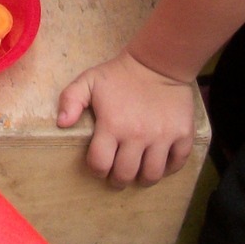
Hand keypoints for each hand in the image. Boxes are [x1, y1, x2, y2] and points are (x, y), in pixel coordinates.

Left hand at [56, 49, 195, 186]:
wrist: (158, 63)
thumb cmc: (119, 75)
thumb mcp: (88, 81)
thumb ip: (70, 100)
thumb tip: (62, 124)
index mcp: (113, 125)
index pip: (100, 164)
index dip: (97, 170)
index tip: (99, 166)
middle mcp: (137, 135)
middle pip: (126, 174)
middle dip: (118, 180)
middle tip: (118, 176)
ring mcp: (162, 136)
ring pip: (152, 174)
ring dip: (143, 179)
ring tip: (139, 173)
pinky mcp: (182, 134)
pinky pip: (178, 162)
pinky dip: (170, 168)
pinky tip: (161, 164)